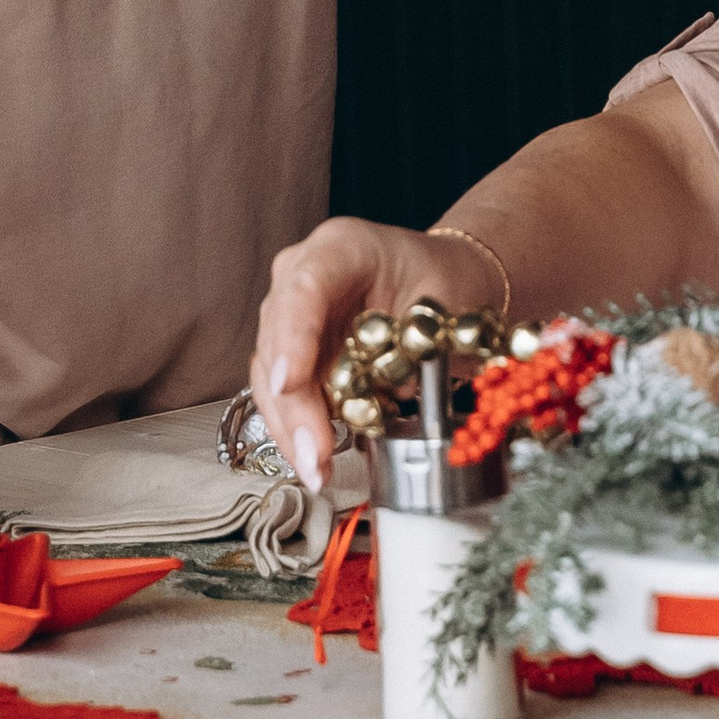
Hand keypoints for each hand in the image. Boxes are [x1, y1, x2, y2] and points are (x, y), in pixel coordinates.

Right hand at [254, 218, 498, 487]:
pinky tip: (316, 463)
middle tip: (314, 455)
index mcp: (340, 247)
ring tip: (316, 471)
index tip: (291, 384)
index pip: (304, 288)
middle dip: (294, 406)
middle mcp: (301, 277)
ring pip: (271, 376)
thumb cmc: (446, 281)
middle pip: (279, 340)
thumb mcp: (447, 296)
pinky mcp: (294, 354)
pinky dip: (299, 432)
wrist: (444, 281)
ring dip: (291, 429)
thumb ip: (420, 336)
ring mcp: (291, 316)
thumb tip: (394, 390)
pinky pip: (284, 397)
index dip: (293, 337)